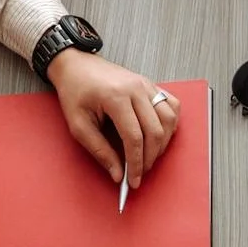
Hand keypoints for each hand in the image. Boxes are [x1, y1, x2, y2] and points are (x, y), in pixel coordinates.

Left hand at [48, 50, 179, 188]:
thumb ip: (100, 151)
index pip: (134, 138)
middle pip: (155, 131)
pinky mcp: (151, 85)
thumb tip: (118, 173)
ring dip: (162, 143)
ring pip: (168, 120)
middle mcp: (136, 89)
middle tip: (140, 172)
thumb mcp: (78, 125)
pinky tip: (159, 134)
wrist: (76, 65)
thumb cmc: (75, 91)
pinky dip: (170, 123)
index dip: (136, 164)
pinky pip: (172, 105)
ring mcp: (146, 85)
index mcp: (116, 97)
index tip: (133, 181)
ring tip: (149, 156)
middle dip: (150, 158)